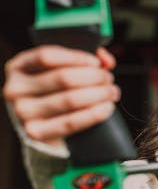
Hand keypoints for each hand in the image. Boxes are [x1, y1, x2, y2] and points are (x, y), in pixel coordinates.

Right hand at [3, 45, 119, 146]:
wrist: (41, 124)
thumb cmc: (52, 91)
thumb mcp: (59, 69)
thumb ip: (81, 59)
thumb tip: (105, 60)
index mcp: (19, 67)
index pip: (47, 56)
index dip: (77, 58)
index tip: (96, 63)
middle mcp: (16, 89)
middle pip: (63, 78)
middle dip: (95, 77)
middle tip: (109, 79)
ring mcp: (23, 112)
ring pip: (70, 99)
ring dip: (99, 94)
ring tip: (111, 92)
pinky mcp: (36, 132)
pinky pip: (71, 122)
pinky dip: (95, 113)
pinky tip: (106, 107)